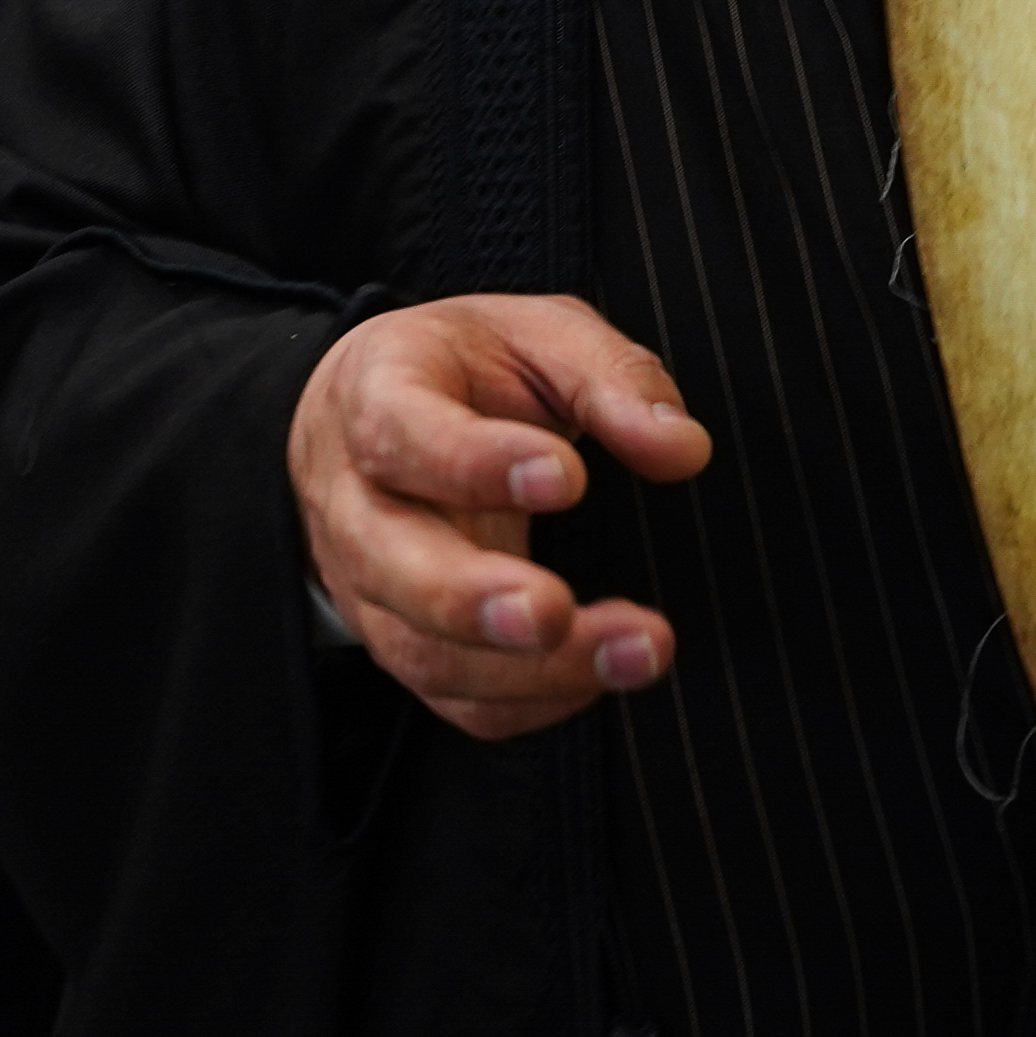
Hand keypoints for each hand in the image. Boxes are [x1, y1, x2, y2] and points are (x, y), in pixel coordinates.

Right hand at [286, 296, 710, 744]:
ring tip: (634, 651)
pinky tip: (604, 674)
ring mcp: (369, 587)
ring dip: (530, 668)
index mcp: (375, 395)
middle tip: (555, 609)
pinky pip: (457, 698)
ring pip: (424, 649)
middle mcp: (354, 501)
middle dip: (473, 598)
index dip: (474, 463)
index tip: (567, 478)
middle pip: (388, 563)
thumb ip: (610, 379)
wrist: (383, 421)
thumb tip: (682, 448)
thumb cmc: (468, 373)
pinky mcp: (405, 645)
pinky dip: (534, 701)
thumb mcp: (538, 336)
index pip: (401, 433)